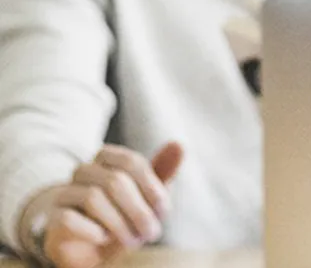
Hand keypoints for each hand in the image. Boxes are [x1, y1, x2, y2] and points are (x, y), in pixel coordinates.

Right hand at [31, 142, 183, 267]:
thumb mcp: (146, 196)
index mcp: (107, 158)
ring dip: (119, 223)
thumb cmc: (121, 215)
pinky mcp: (51, 218)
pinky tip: (104, 238)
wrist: (85, 246)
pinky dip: (93, 230)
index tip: (164, 211)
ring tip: (132, 239)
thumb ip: (162, 172)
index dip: (151, 187)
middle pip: (115, 181)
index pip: (131, 162)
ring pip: (93, 197)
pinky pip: (69, 219)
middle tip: (151, 232)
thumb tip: (179, 145)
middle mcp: (83, 170)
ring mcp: (64, 193)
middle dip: (139, 210)